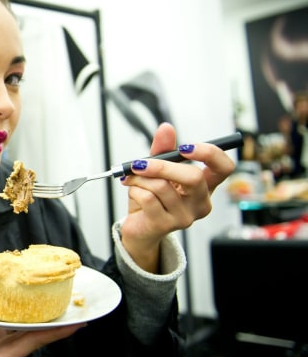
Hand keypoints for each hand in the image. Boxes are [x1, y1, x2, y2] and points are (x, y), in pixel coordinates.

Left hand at [119, 122, 236, 271]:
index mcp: (205, 186)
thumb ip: (162, 150)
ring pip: (162, 186)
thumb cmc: (151, 198)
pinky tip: (133, 192)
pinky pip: (148, 198)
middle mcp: (200, 202)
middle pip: (193, 177)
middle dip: (162, 165)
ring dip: (140, 178)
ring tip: (131, 179)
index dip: (210, 154)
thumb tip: (166, 128)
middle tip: (140, 162)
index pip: (225, 167)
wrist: (139, 228)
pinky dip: (134, 190)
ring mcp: (186, 216)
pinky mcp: (167, 225)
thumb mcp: (157, 171)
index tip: (185, 147)